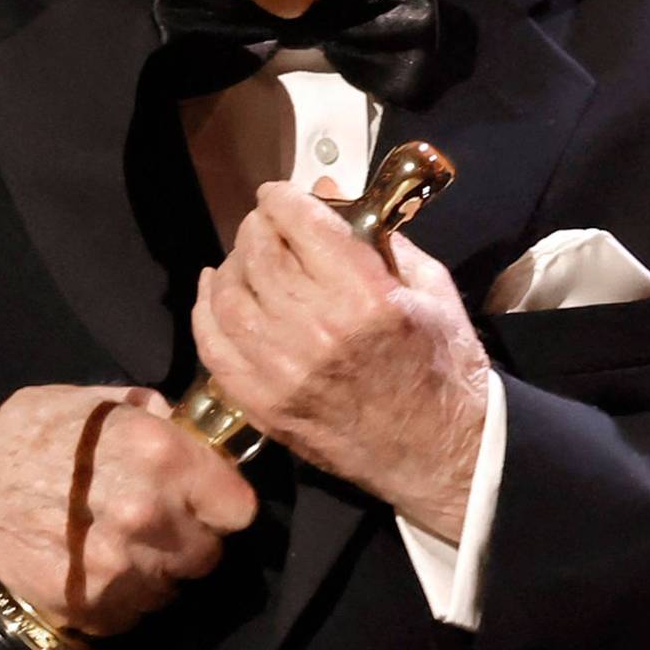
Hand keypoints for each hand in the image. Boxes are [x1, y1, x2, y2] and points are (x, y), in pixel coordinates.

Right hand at [0, 384, 256, 637]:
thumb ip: (157, 417)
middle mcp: (149, 516)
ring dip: (156, 572)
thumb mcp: (100, 401)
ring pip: (173, 588)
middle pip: (209, 553)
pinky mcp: (93, 607)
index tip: (206, 502)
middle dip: (189, 539)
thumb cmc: (34, 433)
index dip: (221, 504)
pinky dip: (123, 598)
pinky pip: (134, 614)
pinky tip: (96, 568)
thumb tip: (189, 430)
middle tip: (157, 523)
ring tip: (119, 544)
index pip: (238, 507)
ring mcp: (121, 568)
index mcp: (161, 457)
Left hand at [193, 180, 489, 539]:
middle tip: (268, 226)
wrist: (440, 454)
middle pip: (258, 252)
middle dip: (258, 227)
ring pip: (227, 295)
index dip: (282, 198)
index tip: (280, 196)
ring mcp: (283, 372)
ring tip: (248, 261)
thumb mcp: (430, 288)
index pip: (299, 221)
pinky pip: (213, 346)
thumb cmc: (443, 366)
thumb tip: (328, 196)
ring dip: (232, 266)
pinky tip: (217, 294)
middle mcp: (317, 330)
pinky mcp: (263, 405)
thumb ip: (377, 238)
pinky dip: (207, 311)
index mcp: (365, 296)